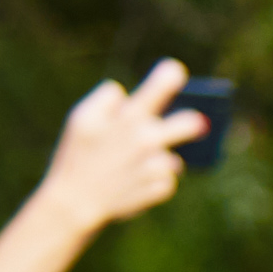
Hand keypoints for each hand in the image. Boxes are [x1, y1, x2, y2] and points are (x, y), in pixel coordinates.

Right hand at [42, 62, 201, 231]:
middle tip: (196, 122)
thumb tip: (128, 94)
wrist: (76, 201)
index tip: (176, 71)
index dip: (170, 76)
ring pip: (172, 154)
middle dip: (192, 122)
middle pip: (191, 123)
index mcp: (129, 118)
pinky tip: (133, 181)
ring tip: (131, 165)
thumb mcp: (81, 118)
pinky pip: (167, 176)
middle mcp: (149, 139)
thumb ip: (106, 99)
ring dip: (157, 158)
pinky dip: (153, 178)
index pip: (159, 89)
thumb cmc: (77, 154)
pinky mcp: (163, 187)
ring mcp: (158, 165)